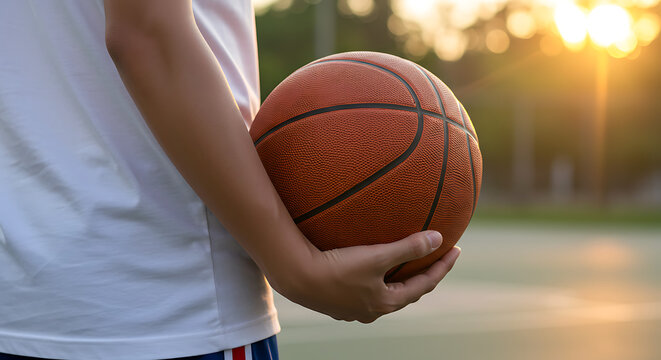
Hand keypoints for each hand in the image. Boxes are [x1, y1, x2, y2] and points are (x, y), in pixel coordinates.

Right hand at [273, 231, 460, 322]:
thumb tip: (438, 238)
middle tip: (436, 257)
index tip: (455, 250)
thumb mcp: (377, 257)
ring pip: (385, 293)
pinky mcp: (338, 301)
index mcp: (386, 303)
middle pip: (406, 292)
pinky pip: (365, 289)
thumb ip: (408, 248)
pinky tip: (370, 268)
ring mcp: (354, 309)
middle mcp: (372, 311)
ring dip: (399, 278)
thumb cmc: (338, 268)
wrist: (297, 277)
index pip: (423, 285)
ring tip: (406, 264)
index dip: (442, 267)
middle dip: (424, 274)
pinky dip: (377, 278)